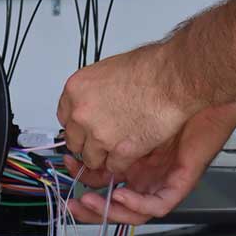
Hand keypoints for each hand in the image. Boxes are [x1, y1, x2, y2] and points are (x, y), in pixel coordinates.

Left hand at [56, 43, 196, 175]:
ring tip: (122, 142)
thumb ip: (93, 91)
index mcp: (76, 90)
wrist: (171, 78)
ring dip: (105, 155)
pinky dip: (123, 162)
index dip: (79, 125)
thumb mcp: (108, 70)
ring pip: (91, 160)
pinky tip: (134, 148)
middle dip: (89, 142)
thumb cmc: (148, 68)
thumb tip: (93, 101)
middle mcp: (81, 113)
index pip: (64, 118)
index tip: (86, 128)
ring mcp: (98, 135)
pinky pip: (113, 167)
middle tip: (106, 137)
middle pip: (75, 142)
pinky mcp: (119, 151)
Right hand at [64, 102, 235, 224]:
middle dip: (89, 205)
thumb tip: (75, 124)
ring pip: (132, 211)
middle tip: (72, 200)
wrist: (195, 83)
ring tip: (87, 203)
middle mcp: (145, 172)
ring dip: (106, 211)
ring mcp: (161, 180)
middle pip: (113, 201)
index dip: (83, 179)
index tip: (65, 172)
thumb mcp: (124, 108)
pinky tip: (120, 195)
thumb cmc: (164, 92)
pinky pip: (156, 206)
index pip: (103, 177)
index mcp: (132, 155)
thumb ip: (102, 122)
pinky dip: (136, 205)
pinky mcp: (178, 184)